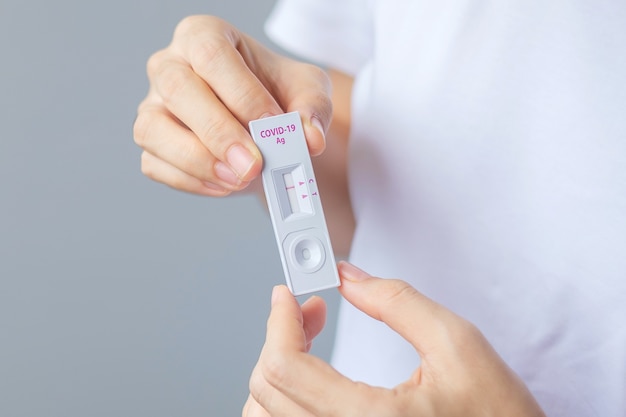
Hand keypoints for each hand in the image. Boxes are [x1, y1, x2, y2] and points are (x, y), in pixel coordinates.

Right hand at [133, 15, 330, 195]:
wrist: (265, 125)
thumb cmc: (277, 94)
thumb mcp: (306, 90)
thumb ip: (313, 108)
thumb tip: (310, 139)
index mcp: (204, 35)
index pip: (212, 55)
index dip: (242, 94)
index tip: (272, 127)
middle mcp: (170, 65)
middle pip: (177, 89)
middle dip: (218, 132)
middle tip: (253, 165)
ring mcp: (153, 105)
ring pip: (153, 130)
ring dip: (198, 162)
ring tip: (239, 179)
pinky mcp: (151, 143)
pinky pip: (155, 164)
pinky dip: (190, 181)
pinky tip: (226, 185)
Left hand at [243, 262, 545, 416]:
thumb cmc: (498, 415)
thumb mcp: (458, 344)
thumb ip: (396, 302)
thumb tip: (347, 276)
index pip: (287, 367)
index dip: (279, 320)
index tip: (287, 294)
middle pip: (267, 390)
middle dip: (280, 336)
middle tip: (309, 310)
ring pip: (266, 415)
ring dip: (278, 368)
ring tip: (308, 341)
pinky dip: (285, 398)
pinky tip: (311, 377)